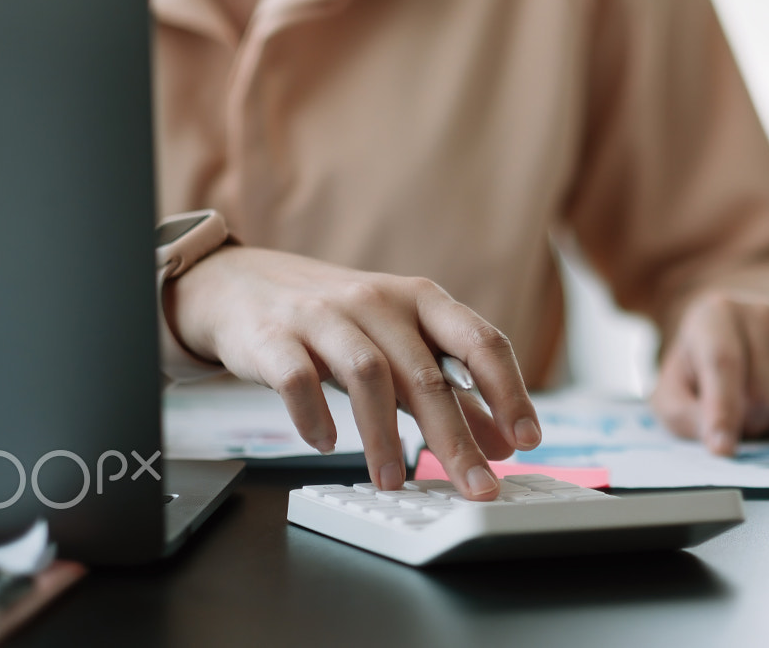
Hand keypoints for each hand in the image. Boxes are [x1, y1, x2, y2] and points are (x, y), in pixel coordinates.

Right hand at [166, 246, 539, 499]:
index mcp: (422, 300)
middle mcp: (379, 302)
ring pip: (368, 377)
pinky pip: (298, 380)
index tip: (527, 438)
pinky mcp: (274, 336)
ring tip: (393, 483)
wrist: (241, 283)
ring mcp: (324, 316)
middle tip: (477, 486)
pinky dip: (314, 417)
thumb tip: (505, 442)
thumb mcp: (402, 346)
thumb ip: (454, 393)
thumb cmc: (339, 321)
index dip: (509, 391)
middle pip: (427, 375)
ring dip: (383, 437)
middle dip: (457, 439)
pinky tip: (326, 445)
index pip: (480, 341)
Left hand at [651, 291, 768, 455]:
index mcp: (716, 314)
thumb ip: (683, 414)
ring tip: (758, 414)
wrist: (752, 331)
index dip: (723, 411)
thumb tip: (717, 441)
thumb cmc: (705, 367)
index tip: (722, 450)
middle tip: (736, 422)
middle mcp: (763, 312)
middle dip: (747, 425)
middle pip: (763, 394)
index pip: (725, 363)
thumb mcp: (675, 388)